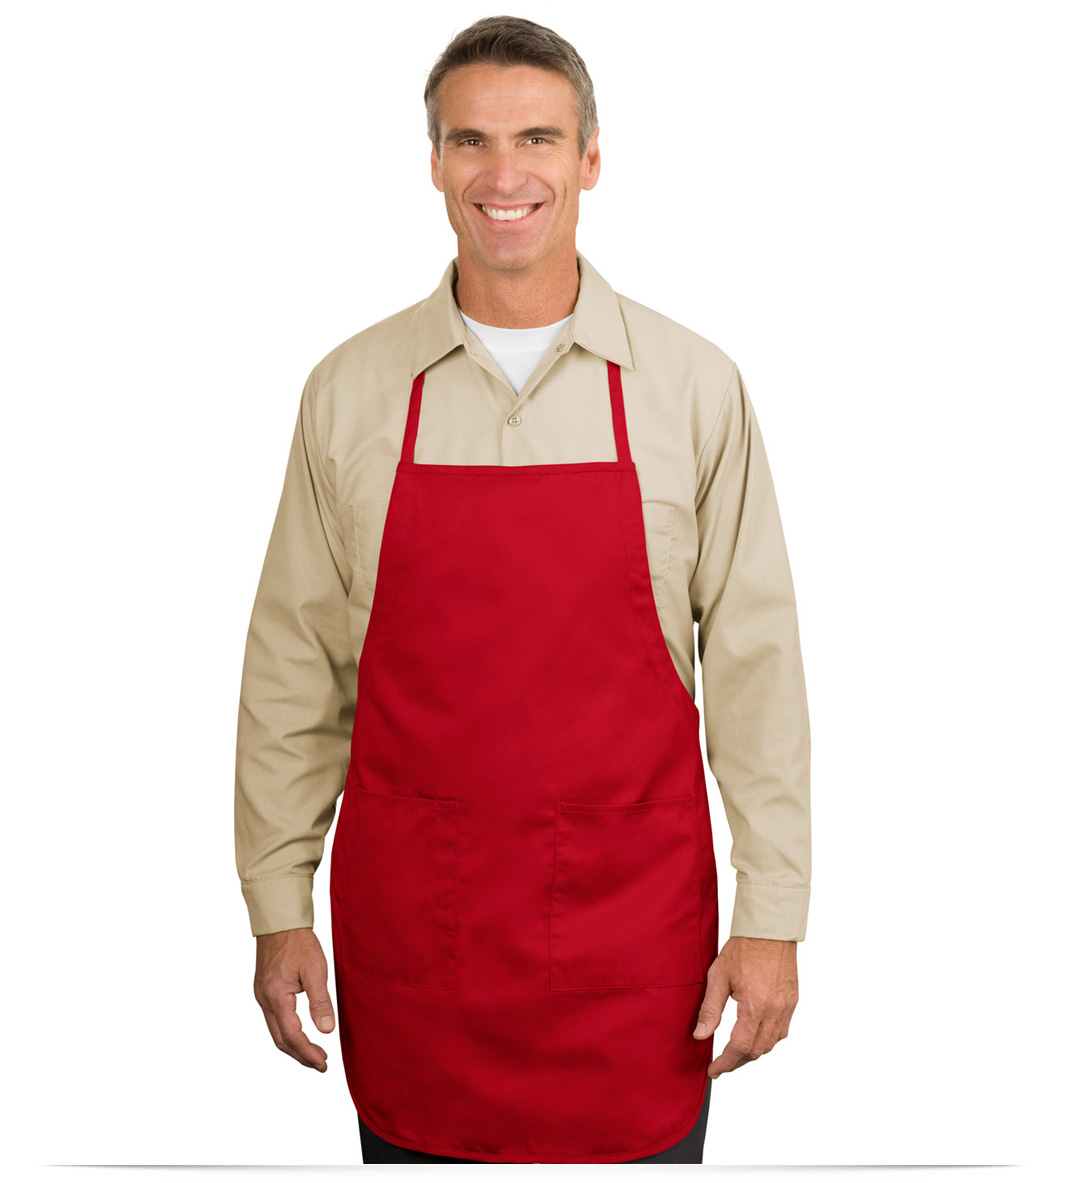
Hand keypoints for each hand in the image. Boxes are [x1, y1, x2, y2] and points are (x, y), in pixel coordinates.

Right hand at [254, 927, 335, 1071]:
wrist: (279, 922)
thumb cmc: (298, 942)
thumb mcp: (315, 970)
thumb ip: (320, 1001)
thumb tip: (327, 1030)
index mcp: (276, 998)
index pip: (292, 1036)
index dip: (308, 1053)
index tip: (323, 1063)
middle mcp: (264, 1000)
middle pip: (280, 1040)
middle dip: (300, 1055)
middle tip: (320, 1064)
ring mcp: (262, 996)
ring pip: (275, 1031)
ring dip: (293, 1046)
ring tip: (313, 1053)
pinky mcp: (264, 991)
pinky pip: (273, 1020)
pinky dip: (287, 1032)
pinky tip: (300, 1032)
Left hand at [691, 936, 798, 1078]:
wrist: (770, 930)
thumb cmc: (743, 948)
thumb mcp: (718, 976)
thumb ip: (710, 1009)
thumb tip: (700, 1035)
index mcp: (755, 1006)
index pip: (739, 1048)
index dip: (725, 1063)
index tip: (714, 1070)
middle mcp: (774, 1011)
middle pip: (756, 1051)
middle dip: (737, 1062)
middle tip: (721, 1064)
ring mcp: (786, 1008)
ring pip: (770, 1044)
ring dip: (752, 1053)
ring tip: (735, 1053)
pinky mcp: (792, 1002)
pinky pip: (781, 1032)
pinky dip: (767, 1040)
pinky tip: (755, 1035)